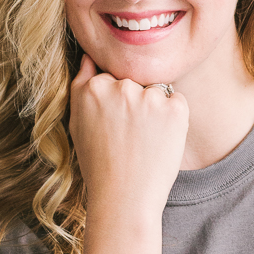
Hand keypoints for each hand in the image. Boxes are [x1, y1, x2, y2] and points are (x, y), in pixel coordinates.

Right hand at [69, 54, 187, 219]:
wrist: (124, 197)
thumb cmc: (98, 164)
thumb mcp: (77, 123)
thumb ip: (81, 85)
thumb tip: (89, 57)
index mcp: (93, 87)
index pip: (111, 77)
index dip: (115, 102)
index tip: (114, 125)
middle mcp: (120, 86)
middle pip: (135, 82)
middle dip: (135, 102)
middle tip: (129, 137)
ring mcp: (149, 96)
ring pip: (156, 90)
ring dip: (154, 109)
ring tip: (144, 141)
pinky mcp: (175, 108)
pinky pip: (176, 102)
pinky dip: (173, 118)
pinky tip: (159, 141)